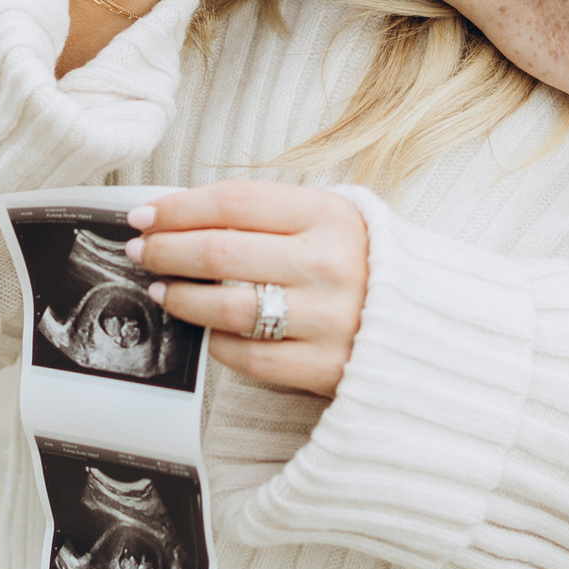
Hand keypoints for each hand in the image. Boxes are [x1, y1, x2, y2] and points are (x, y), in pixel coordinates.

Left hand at [129, 180, 369, 398]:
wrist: (427, 329)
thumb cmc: (365, 266)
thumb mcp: (331, 222)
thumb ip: (269, 216)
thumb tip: (181, 214)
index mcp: (331, 215)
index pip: (234, 201)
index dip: (178, 207)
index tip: (143, 215)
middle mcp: (329, 263)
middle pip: (220, 250)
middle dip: (166, 250)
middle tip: (141, 252)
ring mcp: (327, 318)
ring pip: (227, 305)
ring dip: (182, 297)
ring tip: (162, 291)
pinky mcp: (323, 367)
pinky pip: (248, 356)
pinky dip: (218, 342)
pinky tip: (206, 331)